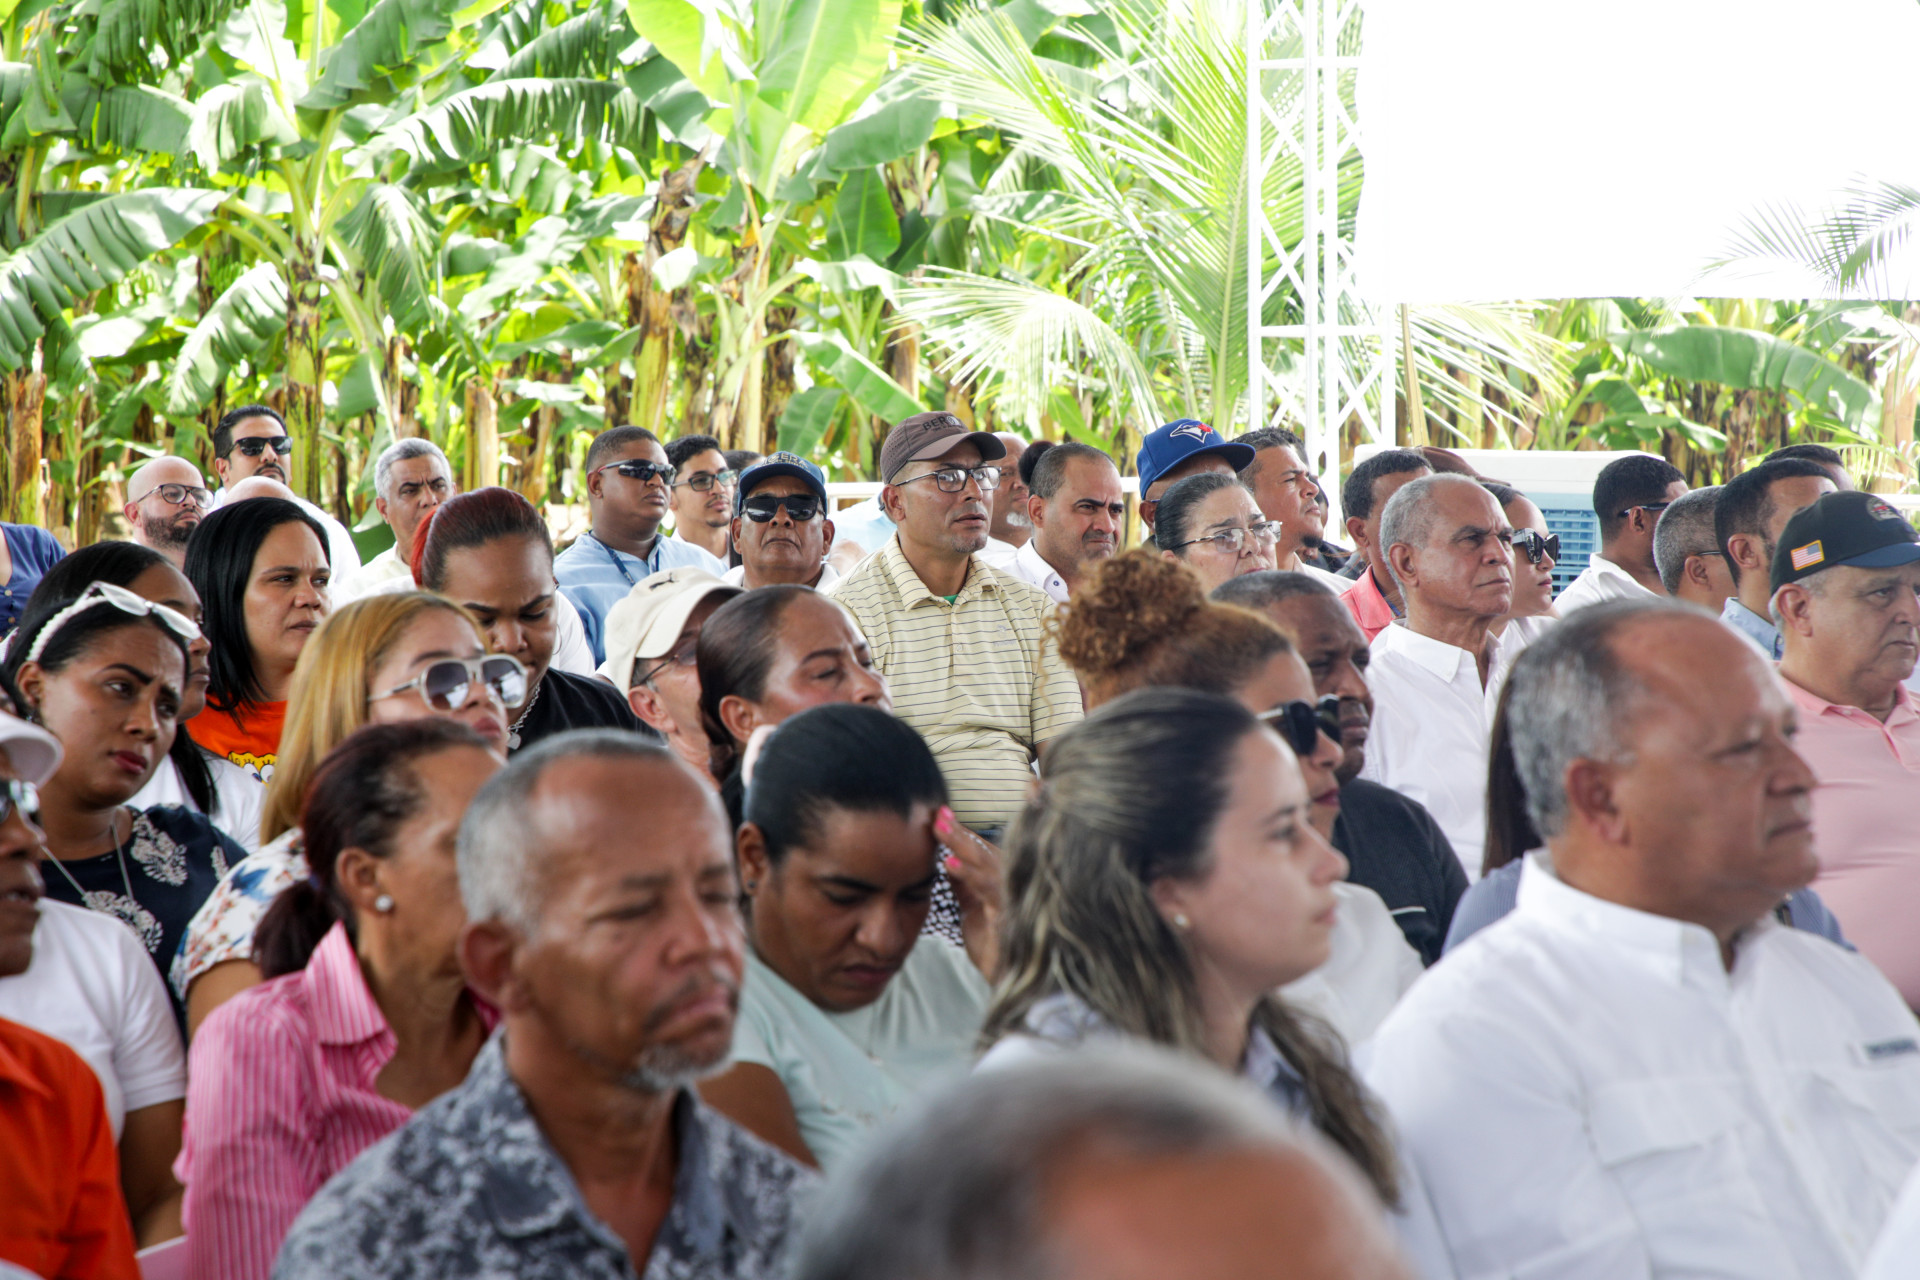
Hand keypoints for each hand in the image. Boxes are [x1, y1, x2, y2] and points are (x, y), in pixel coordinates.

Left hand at [934, 805, 1001, 979]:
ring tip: (940, 829)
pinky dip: (968, 874)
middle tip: (938, 813)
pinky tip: (949, 863)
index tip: (940, 813)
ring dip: (962, 843)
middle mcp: (1011, 882)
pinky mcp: (1010, 914)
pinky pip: (988, 888)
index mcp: (1002, 880)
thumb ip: (964, 884)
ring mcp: (1013, 896)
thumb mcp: (972, 909)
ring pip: (987, 862)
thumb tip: (949, 857)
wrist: (1007, 980)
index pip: (981, 848)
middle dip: (960, 830)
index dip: (961, 831)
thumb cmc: (994, 946)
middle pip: (984, 849)